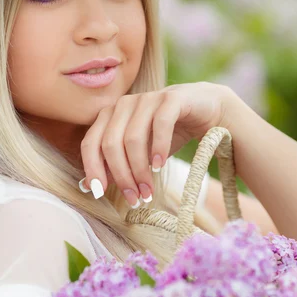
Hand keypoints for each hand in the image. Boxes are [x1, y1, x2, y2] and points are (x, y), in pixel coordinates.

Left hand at [79, 82, 233, 206]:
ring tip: (148, 190)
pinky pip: (159, 124)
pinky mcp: (171, 98)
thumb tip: (90, 187)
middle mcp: (124, 104)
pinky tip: (159, 166)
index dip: (92, 169)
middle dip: (121, 176)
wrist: (206, 110)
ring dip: (139, 169)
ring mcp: (147, 98)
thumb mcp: (139, 153)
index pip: (90, 143)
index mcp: (110, 115)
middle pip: (110, 143)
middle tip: (134, 198)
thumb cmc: (168, 134)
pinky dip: (157, 148)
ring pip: (132, 138)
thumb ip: (116, 165)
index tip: (99, 194)